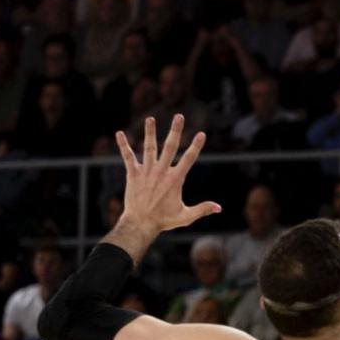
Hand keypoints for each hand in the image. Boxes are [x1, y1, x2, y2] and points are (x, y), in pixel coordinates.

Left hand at [115, 115, 217, 233]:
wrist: (140, 223)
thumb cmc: (164, 220)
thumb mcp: (186, 216)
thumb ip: (203, 209)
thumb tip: (220, 208)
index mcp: (175, 179)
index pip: (189, 159)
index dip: (196, 146)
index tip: (201, 134)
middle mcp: (161, 171)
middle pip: (170, 147)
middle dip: (176, 131)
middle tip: (179, 116)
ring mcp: (147, 171)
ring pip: (149, 147)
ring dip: (150, 132)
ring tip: (151, 119)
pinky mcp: (133, 174)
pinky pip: (128, 157)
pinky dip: (123, 145)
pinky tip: (119, 133)